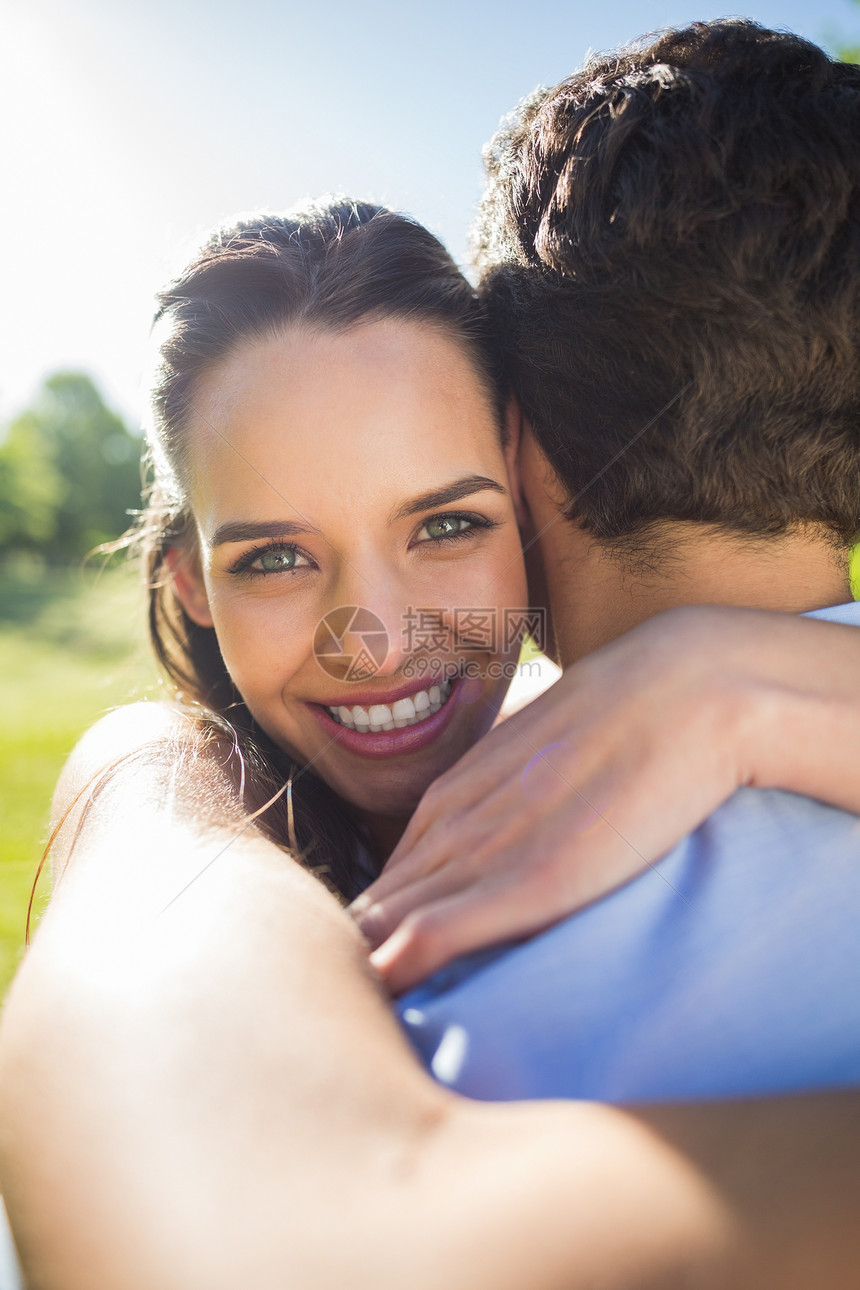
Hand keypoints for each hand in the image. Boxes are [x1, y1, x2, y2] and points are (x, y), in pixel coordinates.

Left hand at [351, 605, 859, 993]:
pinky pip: (437, 930)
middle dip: (363, 954)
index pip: (392, 878)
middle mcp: (455, 821)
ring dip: (372, 966)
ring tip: (366, 1017)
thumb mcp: (549, 757)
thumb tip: (513, 838)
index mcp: (457, 794)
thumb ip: (516, 798)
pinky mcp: (530, 879)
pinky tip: (386, 994)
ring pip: (391, 920)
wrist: (683, 687)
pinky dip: (403, 966)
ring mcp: (488, 849)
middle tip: (362, 1004)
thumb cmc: (626, 721)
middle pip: (378, 905)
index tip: (381, 968)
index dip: (381, 927)